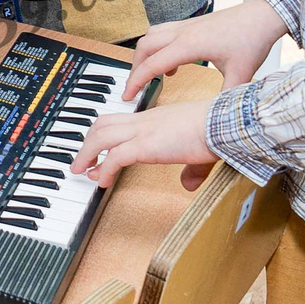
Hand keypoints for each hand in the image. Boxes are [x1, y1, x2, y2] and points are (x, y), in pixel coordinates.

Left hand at [69, 100, 217, 191]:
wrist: (224, 123)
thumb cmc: (217, 132)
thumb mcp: (200, 151)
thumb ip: (192, 168)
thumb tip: (189, 184)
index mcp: (155, 119)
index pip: (119, 120)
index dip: (103, 136)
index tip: (96, 154)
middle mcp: (145, 121)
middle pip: (103, 124)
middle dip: (87, 143)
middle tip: (81, 162)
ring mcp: (144, 131)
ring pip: (102, 137)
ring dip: (86, 154)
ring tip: (80, 171)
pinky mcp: (147, 145)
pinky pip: (116, 156)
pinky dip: (104, 169)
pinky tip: (101, 181)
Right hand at [125, 0, 286, 98]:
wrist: (264, 15)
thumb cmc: (252, 40)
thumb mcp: (240, 75)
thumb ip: (226, 98)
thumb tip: (218, 120)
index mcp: (190, 45)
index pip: (152, 64)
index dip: (136, 82)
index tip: (128, 97)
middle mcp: (183, 32)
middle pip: (143, 48)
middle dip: (134, 69)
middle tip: (135, 88)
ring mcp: (186, 25)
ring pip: (150, 36)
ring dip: (144, 55)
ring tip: (149, 75)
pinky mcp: (192, 23)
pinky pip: (163, 33)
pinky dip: (158, 48)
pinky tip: (172, 64)